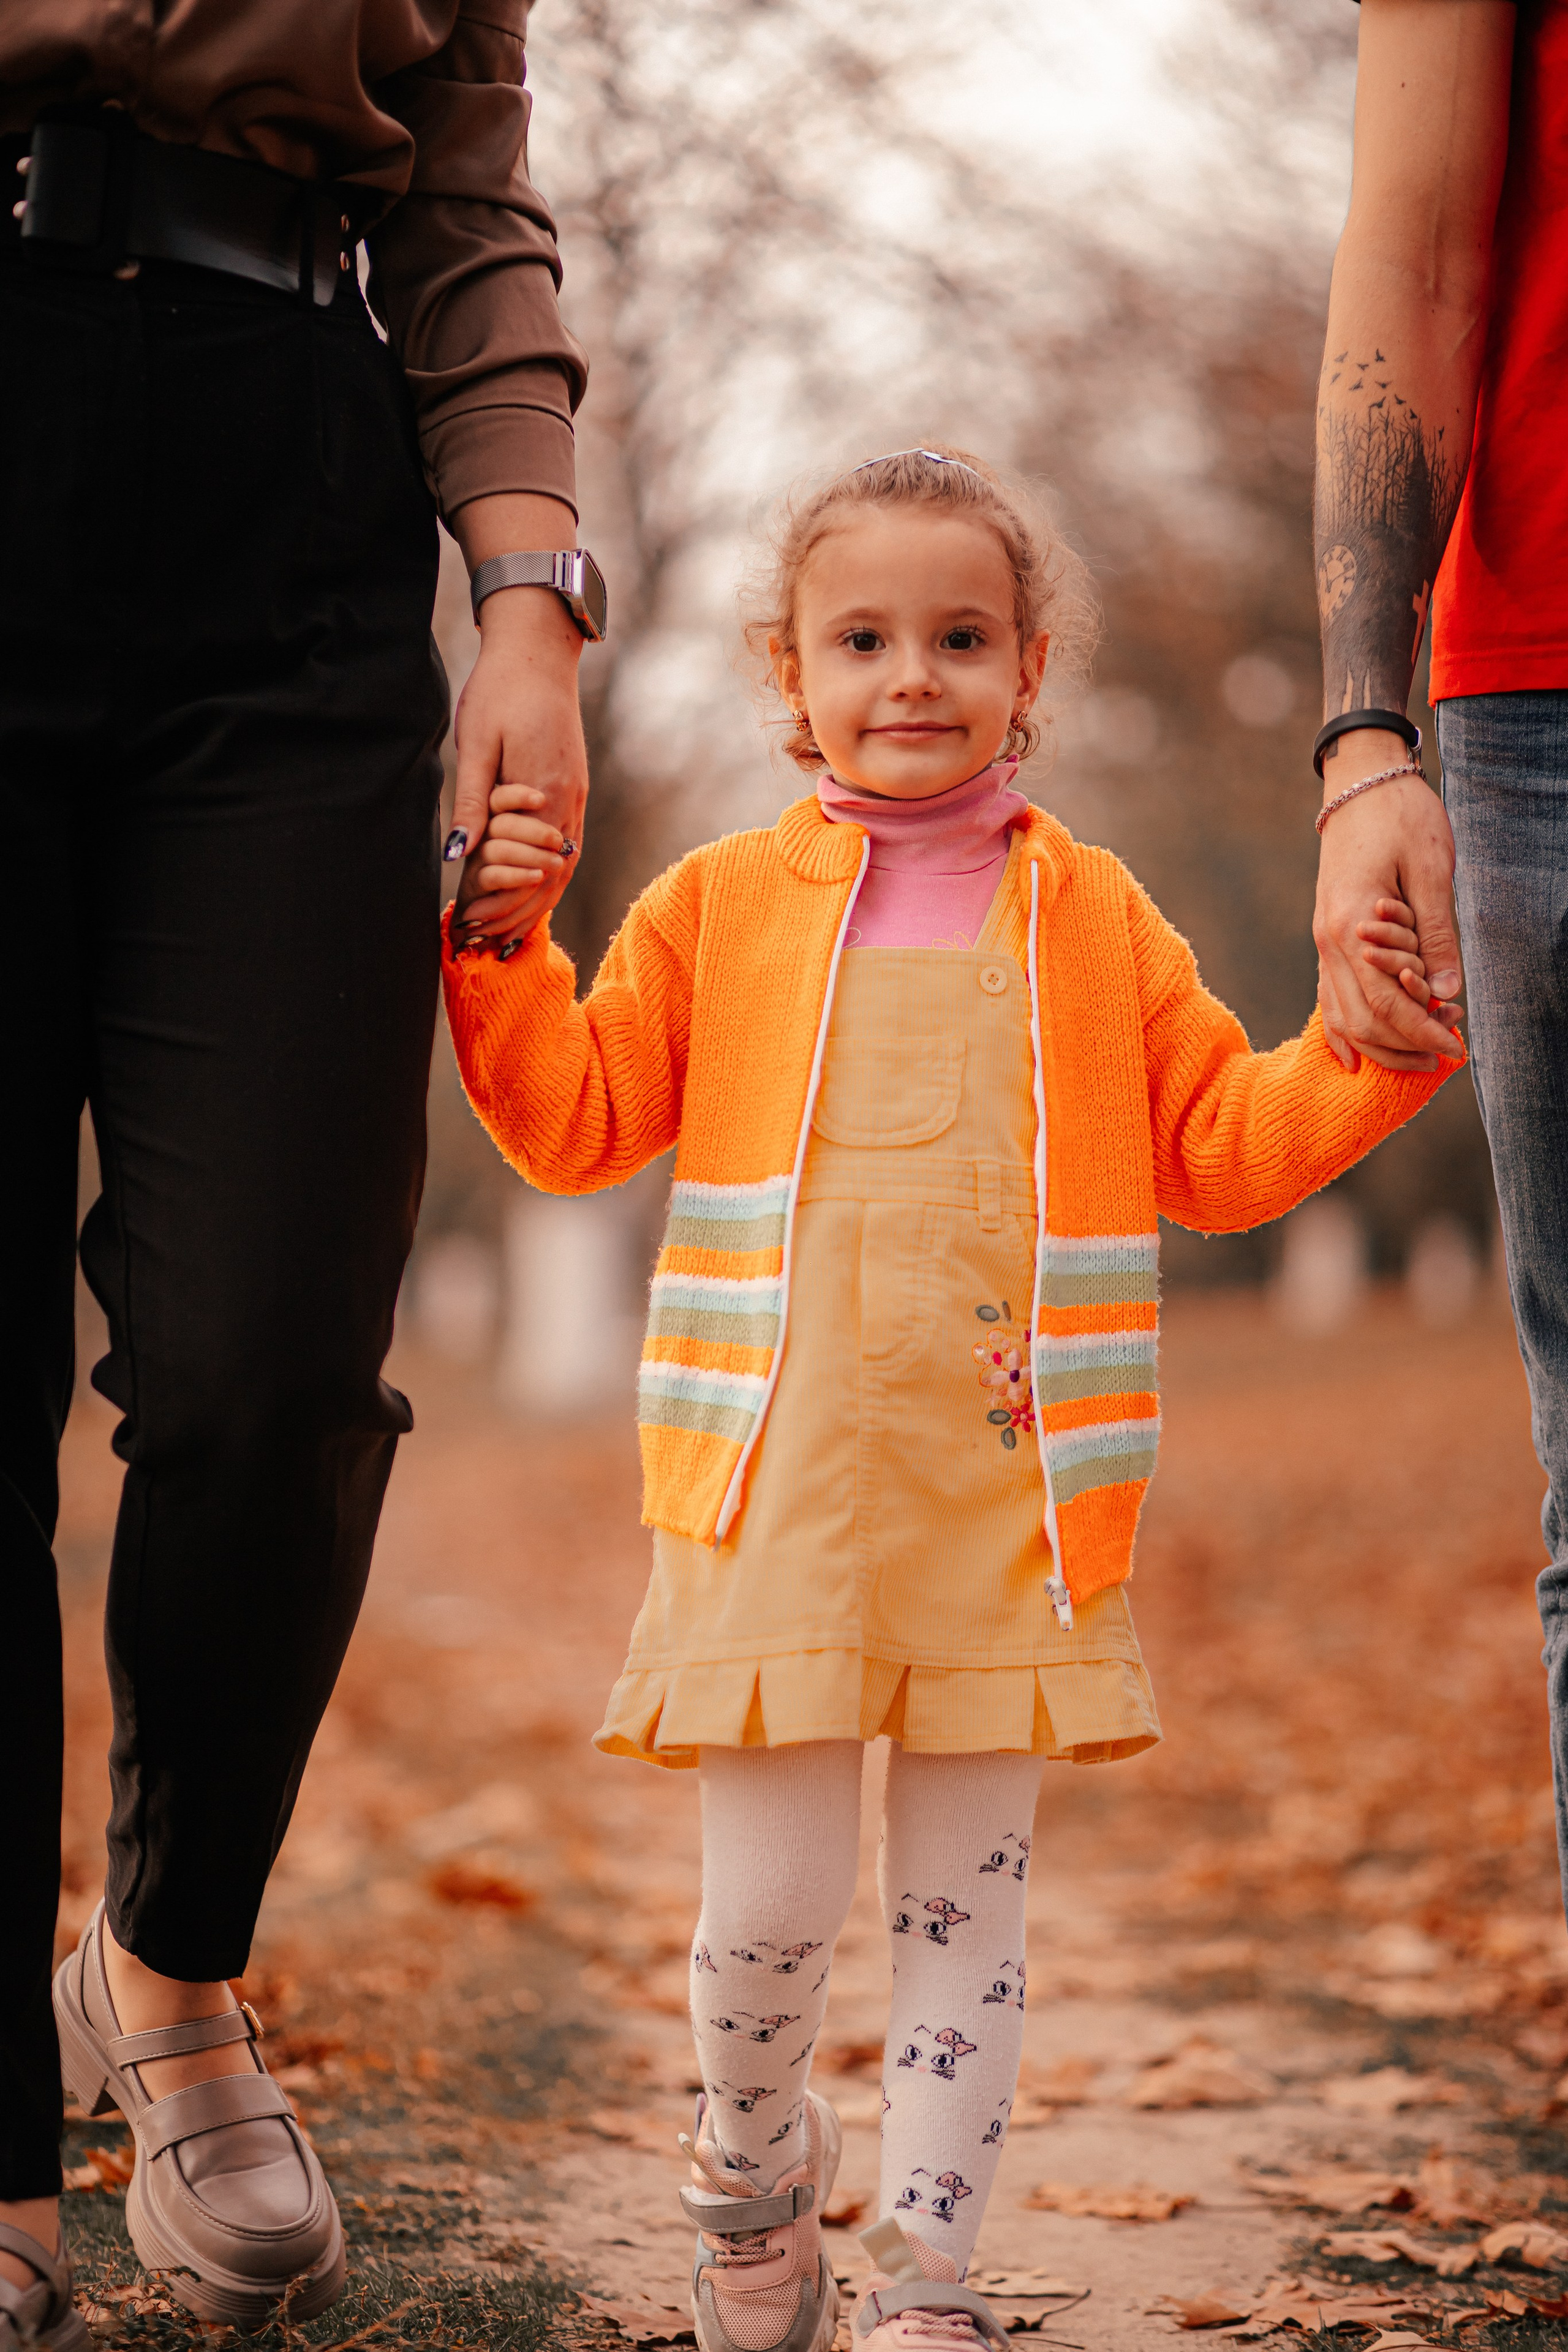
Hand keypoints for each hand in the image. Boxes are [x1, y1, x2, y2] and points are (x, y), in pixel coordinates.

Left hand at [448, 587, 586, 944]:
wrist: (538, 651)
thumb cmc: (500, 691)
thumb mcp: (476, 745)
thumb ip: (471, 804)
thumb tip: (456, 855)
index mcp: (544, 793)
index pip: (527, 869)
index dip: (500, 904)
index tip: (470, 927)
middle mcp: (569, 801)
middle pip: (552, 878)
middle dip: (518, 914)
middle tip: (483, 943)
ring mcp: (577, 796)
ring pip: (565, 866)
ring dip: (537, 902)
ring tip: (507, 933)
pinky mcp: (575, 787)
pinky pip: (567, 846)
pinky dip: (551, 876)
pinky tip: (533, 892)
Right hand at [1313, 751, 1464, 1071]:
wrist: (1359, 781)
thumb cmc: (1400, 816)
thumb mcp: (1432, 868)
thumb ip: (1436, 934)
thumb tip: (1446, 993)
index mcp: (1353, 925)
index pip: (1387, 1002)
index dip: (1423, 1031)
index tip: (1457, 1046)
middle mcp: (1330, 940)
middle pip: (1361, 1020)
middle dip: (1404, 1046)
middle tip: (1448, 1053)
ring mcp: (1323, 939)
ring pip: (1342, 1015)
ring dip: (1381, 1043)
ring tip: (1421, 1053)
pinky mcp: (1327, 935)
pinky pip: (1328, 997)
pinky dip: (1343, 1031)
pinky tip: (1356, 1055)